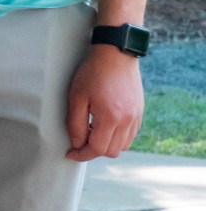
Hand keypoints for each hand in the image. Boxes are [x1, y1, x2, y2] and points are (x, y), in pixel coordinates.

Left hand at [67, 45, 143, 160]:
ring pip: (123, 146)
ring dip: (106, 145)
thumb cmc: (93, 73)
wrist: (116, 55)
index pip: (97, 149)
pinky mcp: (139, 113)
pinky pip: (130, 136)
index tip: (71, 154)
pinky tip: (104, 125)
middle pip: (111, 151)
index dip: (82, 155)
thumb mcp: (77, 97)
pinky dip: (117, 137)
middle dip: (93, 151)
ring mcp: (136, 118)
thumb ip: (75, 124)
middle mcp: (127, 121)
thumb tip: (77, 143)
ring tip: (92, 130)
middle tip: (79, 140)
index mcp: (111, 118)